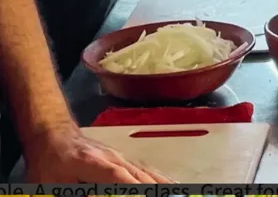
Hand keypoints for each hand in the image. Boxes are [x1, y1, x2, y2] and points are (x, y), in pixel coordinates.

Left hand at [24, 121, 171, 182]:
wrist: (54, 134)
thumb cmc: (50, 162)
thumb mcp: (52, 184)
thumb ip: (76, 192)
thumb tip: (98, 194)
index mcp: (93, 162)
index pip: (116, 175)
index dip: (132, 185)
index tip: (146, 193)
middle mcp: (112, 157)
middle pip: (138, 174)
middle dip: (154, 188)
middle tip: (174, 194)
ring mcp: (120, 156)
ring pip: (145, 171)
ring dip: (161, 183)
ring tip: (180, 190)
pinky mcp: (123, 159)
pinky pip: (145, 169)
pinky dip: (159, 177)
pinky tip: (170, 183)